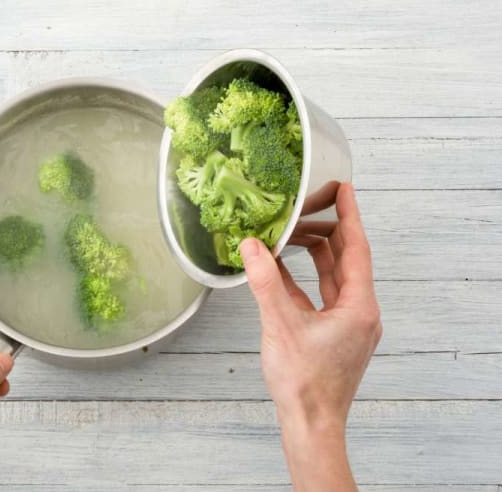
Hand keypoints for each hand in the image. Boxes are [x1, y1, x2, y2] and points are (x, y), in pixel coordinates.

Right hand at [239, 182, 380, 491]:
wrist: (311, 423)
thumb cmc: (303, 381)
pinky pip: (322, 296)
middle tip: (306, 207)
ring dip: (314, 254)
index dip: (350, 215)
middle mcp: (361, 311)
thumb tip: (251, 245)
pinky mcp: (335, 334)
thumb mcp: (280, 325)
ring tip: (292, 232)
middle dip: (326, 231)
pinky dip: (304, 279)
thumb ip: (265, 282)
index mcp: (359, 306)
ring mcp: (349, 324)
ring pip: (334, 277)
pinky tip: (281, 270)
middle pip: (346, 259)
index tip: (344, 188)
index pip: (356, 248)